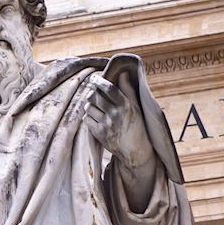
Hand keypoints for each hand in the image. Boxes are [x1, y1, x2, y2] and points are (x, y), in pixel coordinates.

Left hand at [83, 71, 156, 210]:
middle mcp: (115, 115)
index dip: (100, 81)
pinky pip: (86, 119)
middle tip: (94, 92)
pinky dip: (88, 115)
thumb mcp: (136, 108)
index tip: (95, 78)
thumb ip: (128, 90)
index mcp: (126, 106)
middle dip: (92, 92)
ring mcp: (106, 125)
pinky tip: (95, 116)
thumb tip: (122, 74)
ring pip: (89, 107)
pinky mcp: (98, 134)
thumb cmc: (137, 126)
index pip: (110, 89)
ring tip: (95, 105)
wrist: (135, 151)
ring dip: (90, 104)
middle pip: (95, 97)